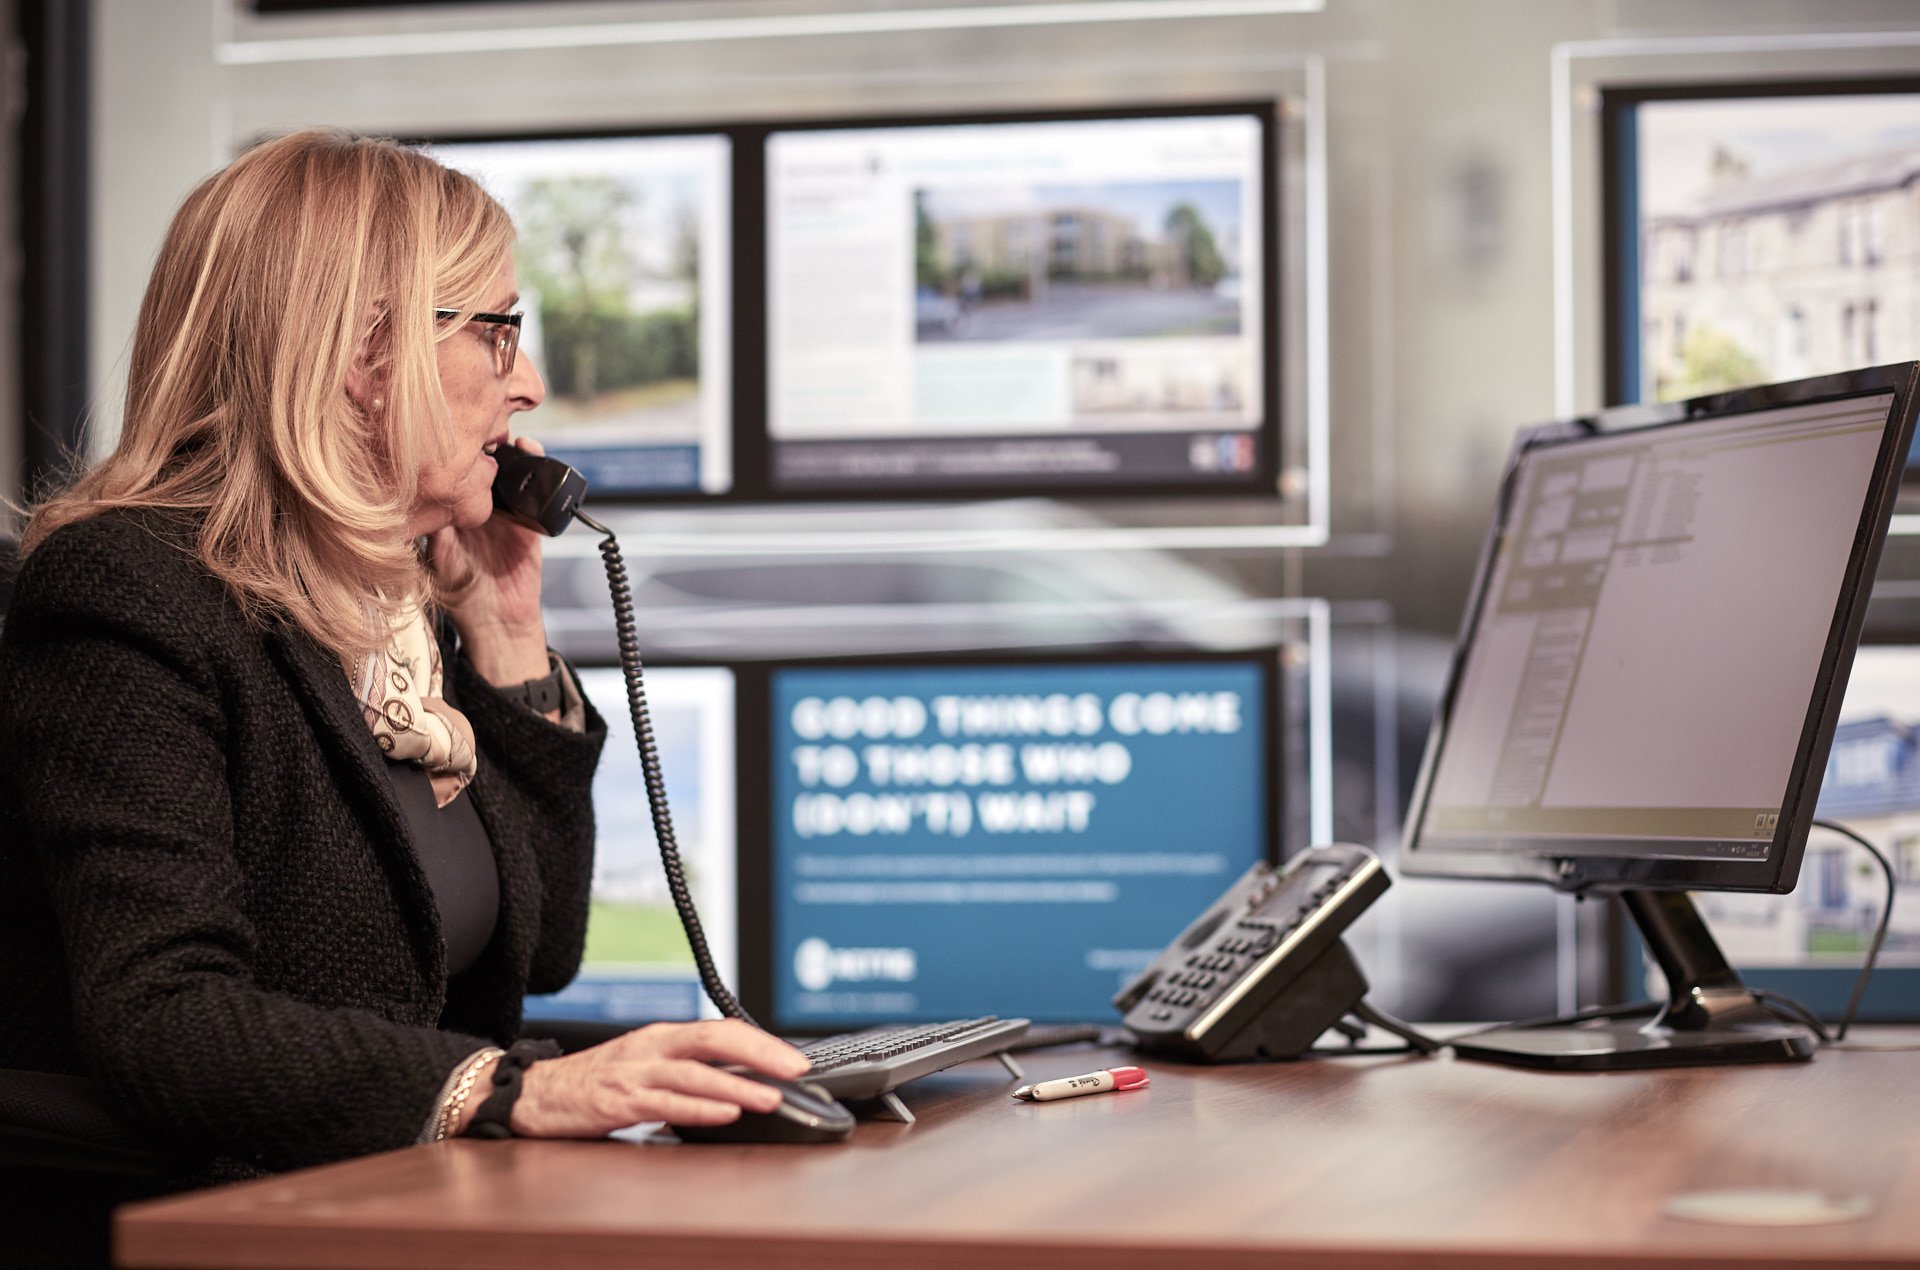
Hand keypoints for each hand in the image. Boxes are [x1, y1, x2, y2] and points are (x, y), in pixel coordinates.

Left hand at [429, 435, 550, 686]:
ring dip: (513, 451)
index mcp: (454, 513)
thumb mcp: (438, 556)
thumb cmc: (460, 594)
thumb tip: (428, 495)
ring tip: (511, 437)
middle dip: (485, 443)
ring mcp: (506, 513)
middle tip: (485, 425)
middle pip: (484, 466)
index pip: (454, 474)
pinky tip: (530, 453)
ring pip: (511, 472)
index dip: (455, 451)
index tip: (454, 429)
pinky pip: (537, 490)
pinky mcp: (530, 522)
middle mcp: (480, 508)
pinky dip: (537, 468)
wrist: (496, 620)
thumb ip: (435, 527)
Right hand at [475, 1020, 813, 1137]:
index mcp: (663, 1036)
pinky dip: (700, 1108)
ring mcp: (636, 1073)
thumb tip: (739, 1077)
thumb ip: (686, 1067)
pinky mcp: (620, 1101)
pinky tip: (725, 1114)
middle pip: (715, 1040)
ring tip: (771, 1097)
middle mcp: (653, 1047)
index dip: (761, 1041)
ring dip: (738, 1085)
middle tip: (795, 1070)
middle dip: (760, 1054)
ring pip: (696, 1074)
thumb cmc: (596, 1080)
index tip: (795, 1058)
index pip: (721, 1029)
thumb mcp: (645, 1063)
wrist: (537, 1093)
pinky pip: (667, 1103)